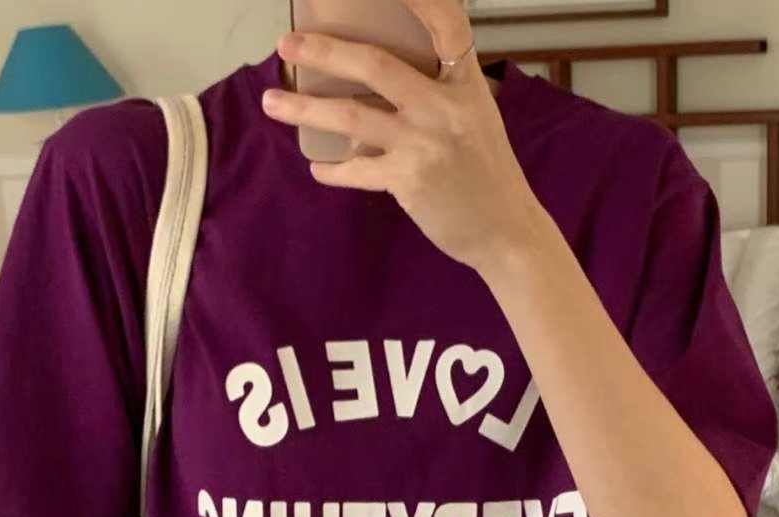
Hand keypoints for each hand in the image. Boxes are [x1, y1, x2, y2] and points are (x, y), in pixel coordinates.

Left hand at [262, 0, 546, 274]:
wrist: (506, 231)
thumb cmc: (488, 174)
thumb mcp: (476, 119)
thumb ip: (440, 95)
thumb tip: (385, 83)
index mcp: (466, 85)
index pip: (446, 23)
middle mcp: (443, 108)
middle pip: (377, 65)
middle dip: (325, 50)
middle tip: (287, 43)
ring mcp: (423, 144)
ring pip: (352, 117)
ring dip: (305, 110)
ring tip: (272, 103)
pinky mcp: (407, 182)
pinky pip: (356, 170)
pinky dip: (334, 170)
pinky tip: (318, 167)